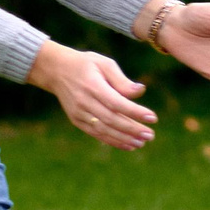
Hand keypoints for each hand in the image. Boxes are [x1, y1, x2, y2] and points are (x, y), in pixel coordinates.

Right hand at [27, 41, 156, 150]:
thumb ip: (122, 80)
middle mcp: (84, 102)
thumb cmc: (86, 64)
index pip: (117, 103)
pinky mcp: (77, 120)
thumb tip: (141, 91)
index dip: (135, 112)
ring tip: (142, 142)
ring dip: (124, 139)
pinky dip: (113, 141)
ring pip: (104, 130)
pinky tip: (128, 145)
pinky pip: (96, 134)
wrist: (56, 70)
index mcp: (93, 85)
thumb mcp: (104, 64)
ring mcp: (79, 113)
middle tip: (150, 135)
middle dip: (132, 129)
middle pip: (111, 119)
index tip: (153, 118)